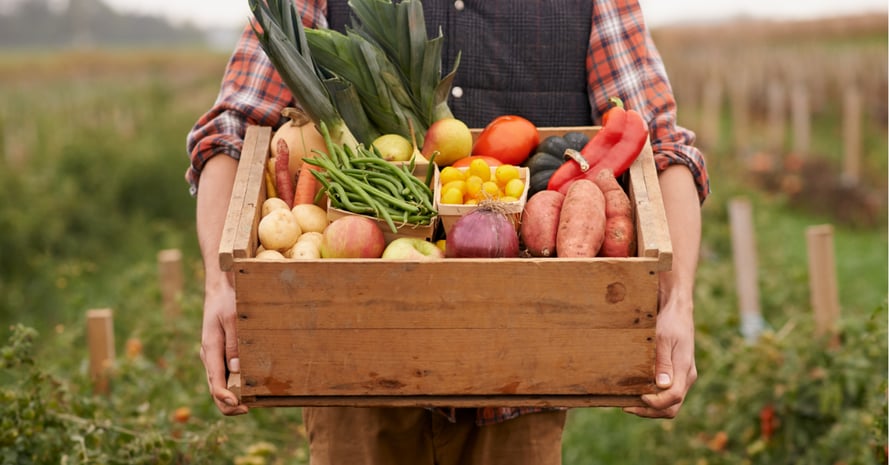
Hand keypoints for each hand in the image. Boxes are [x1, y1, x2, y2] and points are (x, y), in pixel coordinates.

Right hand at [200, 281, 248, 414]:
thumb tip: (237, 370)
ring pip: (219, 383)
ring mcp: (214, 356)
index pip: (215, 382)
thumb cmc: (227, 300)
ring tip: (252, 403)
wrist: (220, 288)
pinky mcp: (220, 353)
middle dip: (229, 404)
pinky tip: (249, 387)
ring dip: (232, 396)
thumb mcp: (233, 319)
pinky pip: (224, 374)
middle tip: (248, 409)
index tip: (240, 406)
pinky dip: (234, 385)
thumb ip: (234, 344)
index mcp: (210, 349)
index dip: (226, 398)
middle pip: (215, 389)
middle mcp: (209, 356)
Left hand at [623, 295, 696, 418]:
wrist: (677, 309)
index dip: (655, 403)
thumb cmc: (670, 321)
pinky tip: (636, 392)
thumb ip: (663, 362)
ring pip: (669, 403)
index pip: (673, 398)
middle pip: (671, 407)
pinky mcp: (676, 373)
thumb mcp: (663, 339)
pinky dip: (652, 398)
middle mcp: (686, 377)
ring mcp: (682, 376)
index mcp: (684, 370)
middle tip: (627, 406)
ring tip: (628, 402)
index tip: (638, 397)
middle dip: (650, 411)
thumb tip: (662, 386)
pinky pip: (666, 394)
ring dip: (650, 408)